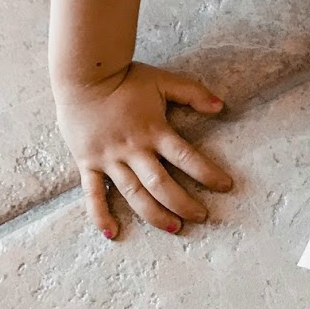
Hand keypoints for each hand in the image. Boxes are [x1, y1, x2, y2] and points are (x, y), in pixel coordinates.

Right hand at [54, 62, 233, 238]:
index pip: (187, 158)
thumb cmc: (126, 79)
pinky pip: (93, 193)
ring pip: (133, 193)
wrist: (83, 75)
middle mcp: (133, 149)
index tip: (226, 186)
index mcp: (154, 131)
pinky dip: (100, 214)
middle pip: (161, 184)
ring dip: (154, 214)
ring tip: (174, 228)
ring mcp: (109, 159)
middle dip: (184, 203)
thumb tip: (222, 105)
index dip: (208, 174)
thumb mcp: (163, 81)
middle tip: (202, 216)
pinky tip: (112, 233)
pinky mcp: (88, 163)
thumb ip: (193, 93)